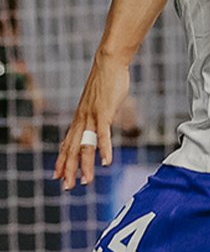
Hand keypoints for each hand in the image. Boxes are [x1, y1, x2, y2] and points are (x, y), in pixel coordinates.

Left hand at [54, 50, 130, 189]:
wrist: (108, 64)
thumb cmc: (106, 81)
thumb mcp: (97, 102)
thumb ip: (97, 114)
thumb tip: (100, 121)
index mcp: (80, 118)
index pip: (67, 144)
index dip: (62, 161)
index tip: (58, 176)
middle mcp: (82, 120)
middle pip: (73, 149)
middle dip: (69, 170)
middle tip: (67, 187)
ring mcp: (91, 117)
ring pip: (86, 146)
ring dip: (85, 166)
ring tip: (86, 181)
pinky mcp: (104, 113)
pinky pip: (103, 135)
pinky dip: (104, 150)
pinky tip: (106, 162)